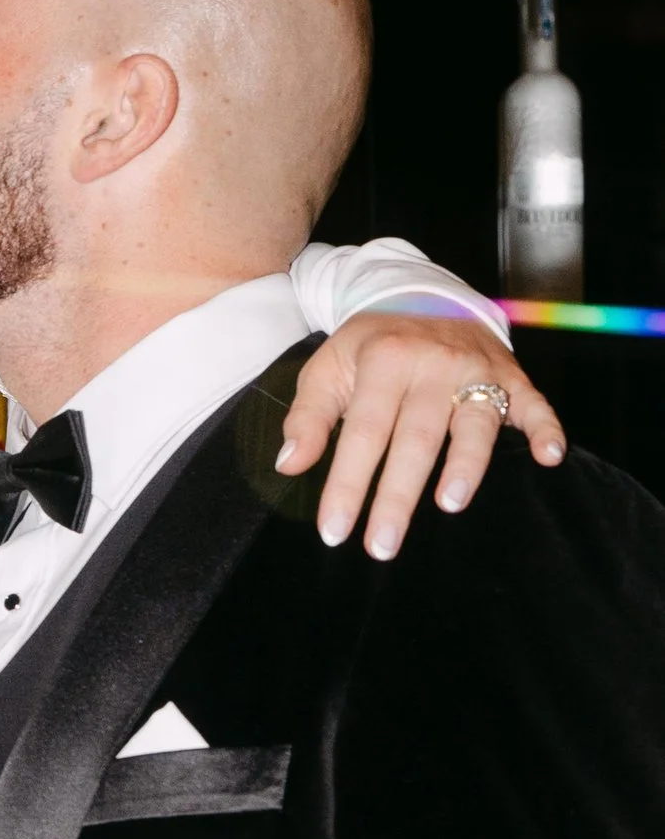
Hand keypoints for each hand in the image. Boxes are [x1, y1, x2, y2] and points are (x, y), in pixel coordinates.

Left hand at [277, 309, 561, 556]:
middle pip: (416, 438)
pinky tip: (550, 457)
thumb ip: (307, 417)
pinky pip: (534, 402)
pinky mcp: (512, 375)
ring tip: (450, 504)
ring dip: (467, 464)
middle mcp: (432, 365)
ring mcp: (476, 369)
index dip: (348, 484)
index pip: (363, 432)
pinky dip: (546, 428)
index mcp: (384, 361)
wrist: (422, 293)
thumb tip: (288, 464)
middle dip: (398, 496)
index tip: (335, 531)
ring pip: (475, 420)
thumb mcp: (327, 368)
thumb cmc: (370, 345)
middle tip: (383, 546)